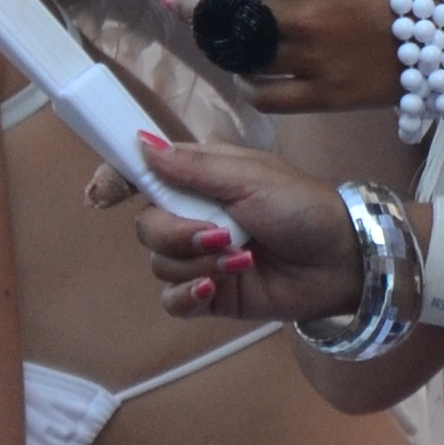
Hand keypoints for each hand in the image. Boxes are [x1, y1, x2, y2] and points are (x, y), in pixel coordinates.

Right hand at [95, 134, 359, 321]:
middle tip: (217, 235)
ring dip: (196, 264)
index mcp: (200, 177)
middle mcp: (193, 214)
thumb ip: (193, 167)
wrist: (342, 260)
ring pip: (159, 263)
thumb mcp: (250, 177)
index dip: (115, 181)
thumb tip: (141, 144)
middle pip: (146, 226)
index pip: (142, 174)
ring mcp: (200, 256)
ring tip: (240, 258)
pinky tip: (215, 289)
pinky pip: (173, 300)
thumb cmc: (303, 206)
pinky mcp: (212, 293)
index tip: (101, 196)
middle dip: (176, 234)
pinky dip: (189, 296)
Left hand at [119, 0, 399, 113]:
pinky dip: (248, 81)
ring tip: (211, 29)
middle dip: (191, 5)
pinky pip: (264, 95)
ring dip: (215, 42)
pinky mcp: (324, 97)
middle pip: (224, 15)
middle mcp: (305, 16)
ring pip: (238, 57)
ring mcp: (313, 61)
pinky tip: (246, 69)